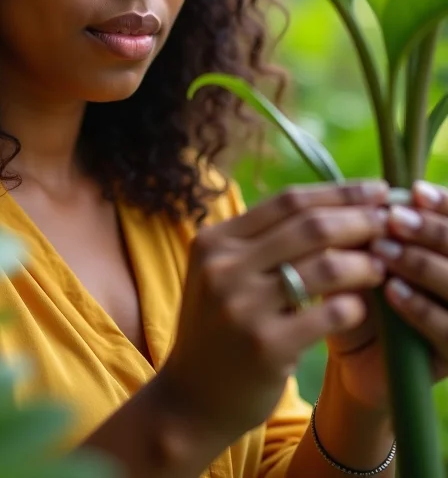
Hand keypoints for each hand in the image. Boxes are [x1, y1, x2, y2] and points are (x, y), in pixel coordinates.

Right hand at [158, 180, 389, 448]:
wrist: (191, 394)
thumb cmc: (218, 327)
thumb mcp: (223, 274)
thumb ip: (262, 242)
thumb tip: (332, 208)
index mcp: (213, 240)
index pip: (286, 201)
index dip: (339, 192)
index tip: (377, 190)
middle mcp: (222, 267)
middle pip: (310, 227)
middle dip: (361, 220)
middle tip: (392, 224)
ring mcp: (241, 306)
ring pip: (325, 267)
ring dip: (365, 263)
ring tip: (382, 266)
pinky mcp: (265, 345)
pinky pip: (331, 314)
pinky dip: (355, 306)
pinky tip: (361, 308)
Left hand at [363, 181, 447, 390]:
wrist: (351, 356)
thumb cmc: (359, 295)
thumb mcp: (363, 258)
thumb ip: (373, 233)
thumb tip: (375, 199)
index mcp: (445, 253)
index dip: (445, 205)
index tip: (414, 192)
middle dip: (432, 231)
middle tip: (394, 219)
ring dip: (422, 265)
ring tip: (383, 253)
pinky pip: (447, 330)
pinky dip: (421, 307)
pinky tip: (392, 292)